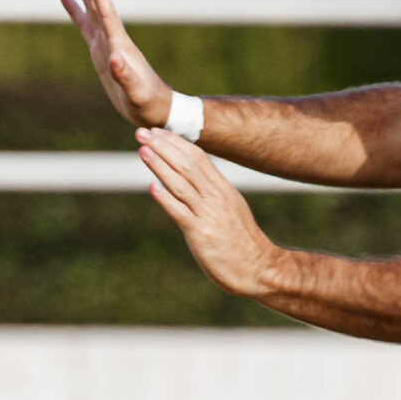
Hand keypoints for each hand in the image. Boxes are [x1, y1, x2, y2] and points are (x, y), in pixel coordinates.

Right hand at [60, 0, 174, 128]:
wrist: (155, 107)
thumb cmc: (147, 102)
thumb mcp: (136, 93)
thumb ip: (125, 76)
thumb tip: (114, 58)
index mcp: (118, 44)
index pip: (105, 11)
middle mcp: (112, 36)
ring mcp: (105, 40)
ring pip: (89, 4)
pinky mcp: (99, 48)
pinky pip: (83, 22)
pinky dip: (73, 7)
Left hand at [136, 127, 281, 297]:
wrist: (258, 268)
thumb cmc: (241, 241)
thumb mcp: (229, 208)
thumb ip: (211, 193)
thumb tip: (192, 178)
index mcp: (222, 188)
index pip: (197, 157)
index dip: (175, 143)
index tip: (157, 131)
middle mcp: (216, 197)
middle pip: (187, 165)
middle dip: (163, 147)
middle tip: (142, 133)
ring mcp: (208, 214)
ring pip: (181, 184)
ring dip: (160, 166)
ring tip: (143, 151)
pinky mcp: (201, 234)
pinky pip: (181, 213)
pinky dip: (166, 199)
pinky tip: (152, 188)